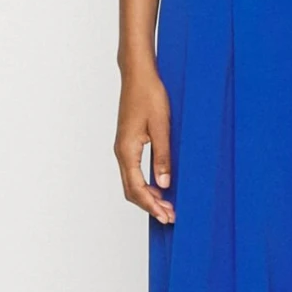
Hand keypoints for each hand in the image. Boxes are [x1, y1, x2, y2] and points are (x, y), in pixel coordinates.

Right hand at [116, 67, 174, 223]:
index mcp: (127, 150)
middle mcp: (121, 152)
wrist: (137, 75)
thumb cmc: (149, 95)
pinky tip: (159, 186)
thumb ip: (163, 156)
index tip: (166, 216)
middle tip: (170, 216)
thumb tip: (164, 184)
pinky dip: (145, 184)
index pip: (137, 188)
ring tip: (166, 205)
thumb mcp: (162, 126)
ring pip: (131, 182)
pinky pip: (133, 171)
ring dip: (147, 196)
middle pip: (131, 190)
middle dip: (150, 206)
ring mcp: (123, 148)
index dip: (152, 206)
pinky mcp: (128, 143)